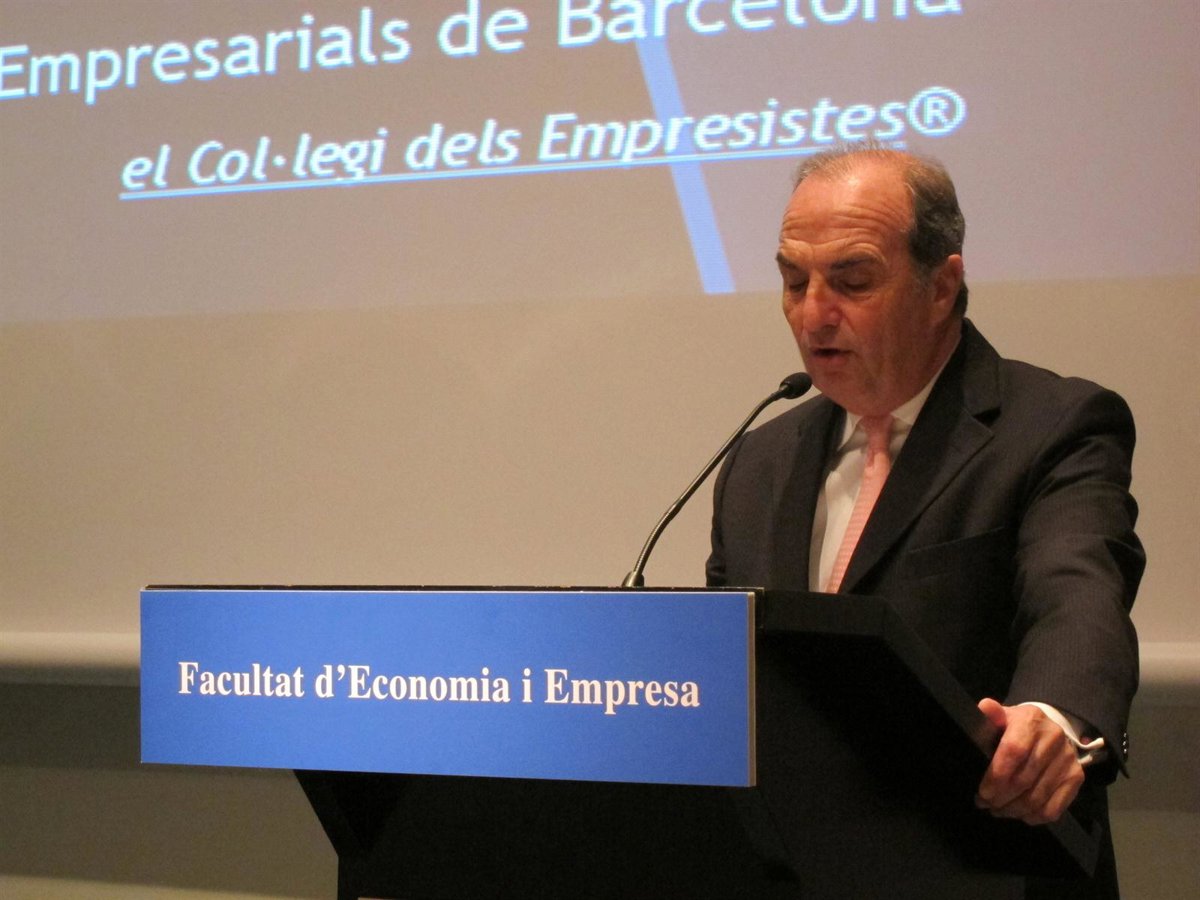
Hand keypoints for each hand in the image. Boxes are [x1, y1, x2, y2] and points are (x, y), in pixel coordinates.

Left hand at [975, 698, 1083, 824]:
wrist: (1050, 729)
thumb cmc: (1018, 726)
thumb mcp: (1003, 717)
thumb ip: (991, 715)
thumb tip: (985, 707)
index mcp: (1031, 720)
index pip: (1013, 751)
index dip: (996, 776)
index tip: (982, 793)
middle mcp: (1053, 738)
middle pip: (1024, 779)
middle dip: (1000, 798)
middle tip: (985, 804)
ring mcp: (1068, 759)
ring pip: (1037, 798)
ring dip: (1014, 810)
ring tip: (998, 810)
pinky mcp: (1076, 777)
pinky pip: (1053, 808)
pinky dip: (1033, 817)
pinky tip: (1019, 814)